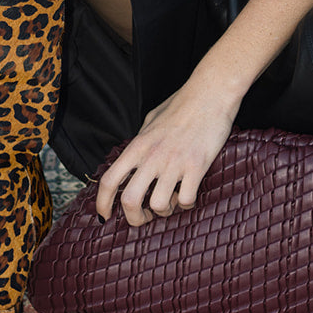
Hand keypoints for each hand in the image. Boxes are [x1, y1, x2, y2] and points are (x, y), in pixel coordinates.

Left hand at [95, 72, 236, 228]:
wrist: (210, 93)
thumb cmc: (181, 104)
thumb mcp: (151, 120)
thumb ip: (141, 141)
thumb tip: (135, 158)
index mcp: (138, 146)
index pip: (109, 180)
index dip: (102, 204)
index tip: (105, 216)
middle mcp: (152, 156)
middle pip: (130, 201)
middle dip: (135, 219)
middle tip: (143, 218)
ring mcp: (174, 162)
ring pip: (159, 205)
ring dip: (165, 210)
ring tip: (172, 200)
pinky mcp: (196, 166)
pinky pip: (187, 199)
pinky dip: (186, 203)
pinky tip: (188, 193)